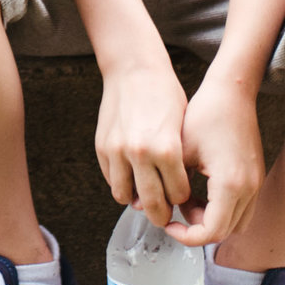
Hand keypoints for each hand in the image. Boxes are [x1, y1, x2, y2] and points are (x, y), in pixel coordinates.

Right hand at [96, 61, 190, 229]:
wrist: (134, 70)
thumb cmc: (164, 96)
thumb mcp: (182, 129)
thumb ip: (179, 163)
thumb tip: (172, 194)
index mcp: (166, 148)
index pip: (177, 194)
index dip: (182, 200)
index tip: (183, 199)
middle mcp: (140, 153)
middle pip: (152, 203)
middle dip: (161, 214)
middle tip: (165, 215)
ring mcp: (117, 151)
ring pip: (125, 197)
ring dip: (136, 199)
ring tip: (146, 194)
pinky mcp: (101, 148)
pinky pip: (111, 180)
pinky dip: (122, 183)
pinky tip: (133, 176)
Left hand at [173, 79, 264, 248]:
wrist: (233, 92)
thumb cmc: (205, 115)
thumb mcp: (180, 152)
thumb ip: (172, 186)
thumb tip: (158, 209)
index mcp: (230, 184)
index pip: (210, 232)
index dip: (186, 235)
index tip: (169, 224)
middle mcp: (249, 189)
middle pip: (224, 232)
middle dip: (196, 228)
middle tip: (175, 211)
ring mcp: (256, 184)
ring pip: (235, 224)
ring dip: (210, 221)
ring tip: (188, 200)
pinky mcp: (256, 179)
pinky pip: (241, 209)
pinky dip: (221, 210)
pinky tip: (201, 191)